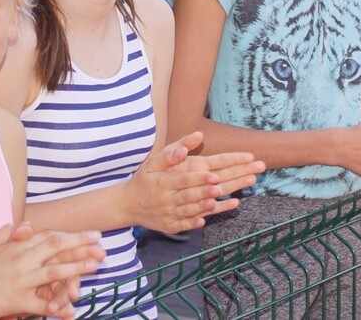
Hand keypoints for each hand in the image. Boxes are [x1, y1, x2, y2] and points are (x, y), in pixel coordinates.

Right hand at [0, 224, 103, 319]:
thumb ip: (7, 233)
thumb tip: (22, 223)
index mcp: (17, 247)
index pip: (50, 236)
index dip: (73, 235)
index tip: (92, 234)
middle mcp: (21, 260)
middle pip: (57, 248)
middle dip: (82, 246)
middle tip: (103, 247)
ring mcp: (20, 280)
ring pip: (54, 273)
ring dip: (77, 270)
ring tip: (95, 268)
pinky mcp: (15, 301)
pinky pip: (40, 305)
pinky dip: (55, 308)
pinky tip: (69, 311)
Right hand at [127, 132, 264, 233]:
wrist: (128, 204)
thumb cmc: (145, 178)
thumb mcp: (154, 161)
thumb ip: (174, 150)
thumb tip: (197, 135)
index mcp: (163, 181)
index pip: (185, 179)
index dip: (199, 178)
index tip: (214, 175)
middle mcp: (167, 199)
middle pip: (193, 194)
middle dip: (213, 190)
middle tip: (232, 186)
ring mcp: (169, 214)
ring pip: (191, 210)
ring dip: (209, 206)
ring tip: (230, 200)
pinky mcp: (170, 225)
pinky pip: (186, 224)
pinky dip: (196, 222)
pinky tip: (209, 219)